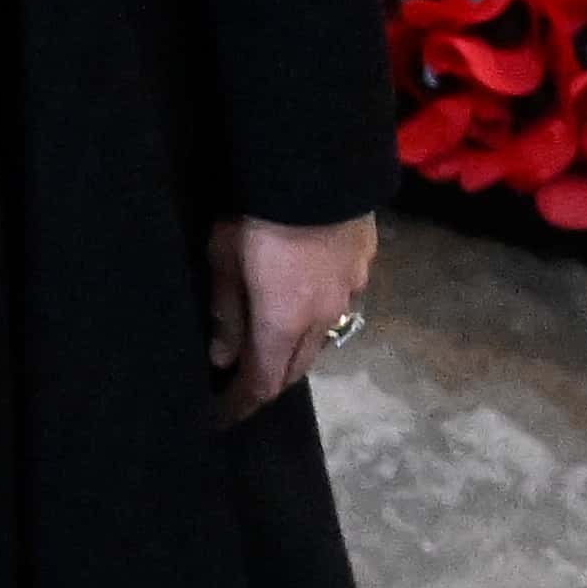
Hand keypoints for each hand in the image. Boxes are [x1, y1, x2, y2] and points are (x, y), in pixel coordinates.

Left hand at [201, 213, 381, 425]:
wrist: (319, 170)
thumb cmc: (257, 216)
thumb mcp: (225, 262)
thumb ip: (226, 313)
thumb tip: (223, 359)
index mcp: (284, 323)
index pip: (263, 382)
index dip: (242, 404)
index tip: (224, 417)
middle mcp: (323, 318)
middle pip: (296, 368)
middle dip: (269, 382)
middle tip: (244, 385)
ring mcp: (350, 292)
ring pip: (322, 339)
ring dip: (296, 351)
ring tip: (272, 347)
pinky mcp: (364, 267)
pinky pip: (340, 305)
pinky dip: (317, 317)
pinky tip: (305, 302)